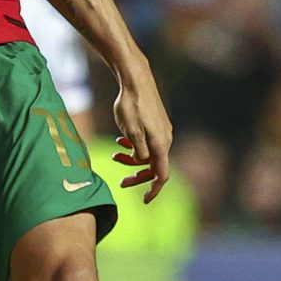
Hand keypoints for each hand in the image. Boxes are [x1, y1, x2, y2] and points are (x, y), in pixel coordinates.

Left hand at [111, 70, 173, 202]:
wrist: (136, 79)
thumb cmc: (131, 105)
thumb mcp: (131, 132)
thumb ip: (138, 152)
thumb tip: (142, 162)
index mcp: (160, 144)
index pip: (161, 175)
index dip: (154, 190)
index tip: (144, 201)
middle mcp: (165, 139)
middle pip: (154, 166)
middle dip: (137, 175)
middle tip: (121, 181)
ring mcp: (162, 130)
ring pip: (149, 154)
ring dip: (133, 159)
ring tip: (115, 155)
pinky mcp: (157, 123)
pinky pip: (148, 142)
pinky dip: (136, 146)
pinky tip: (122, 140)